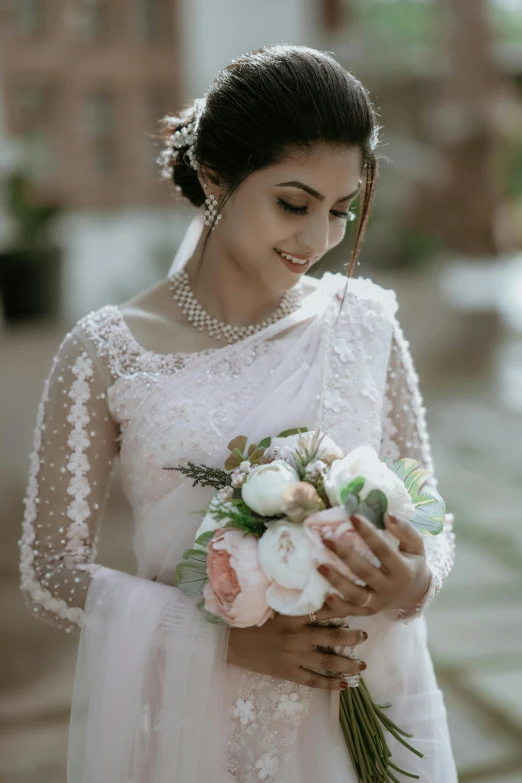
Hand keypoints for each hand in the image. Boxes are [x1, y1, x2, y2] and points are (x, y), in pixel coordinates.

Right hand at [226, 606, 367, 690]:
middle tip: (365, 636)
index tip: (361, 605)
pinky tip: (344, 685)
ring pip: (327, 661)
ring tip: (362, 666)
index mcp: (293, 616)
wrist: (230, 642)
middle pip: (332, 636)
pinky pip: (313, 681)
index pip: (326, 609)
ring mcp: (294, 656)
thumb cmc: (250, 619)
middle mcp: (297, 636)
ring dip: (347, 664)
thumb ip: (292, 599)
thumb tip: (315, 587)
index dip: (345, 607)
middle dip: (352, 637)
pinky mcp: (288, 672)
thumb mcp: (271, 604)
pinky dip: (330, 683)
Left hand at [317, 513, 430, 617]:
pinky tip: (324, 595)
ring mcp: (378, 603)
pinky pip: (350, 611)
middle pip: (365, 572)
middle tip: (326, 539)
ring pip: (355, 594)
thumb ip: (405, 530)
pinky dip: (337, 606)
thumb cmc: (411, 563)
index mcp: (403, 571)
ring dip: (336, 581)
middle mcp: (390, 588)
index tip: (352, 516)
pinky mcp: (367, 612)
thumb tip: (388, 514)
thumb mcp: (415, 546)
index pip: (383, 550)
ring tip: (319, 566)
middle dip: (345, 555)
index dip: (368, 533)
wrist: (414, 594)